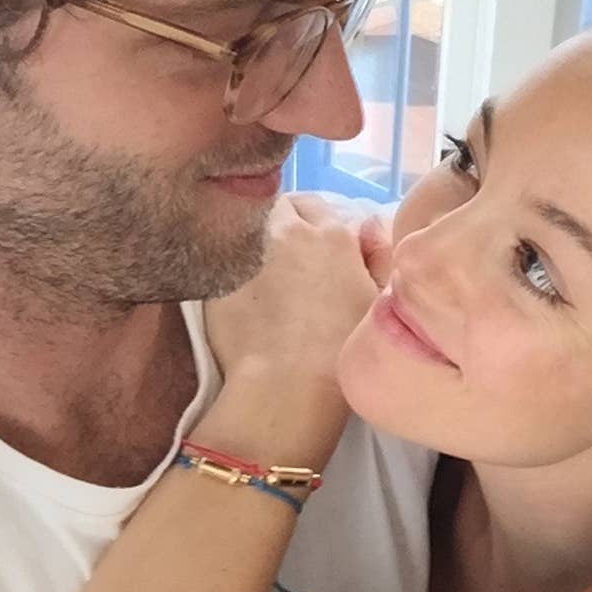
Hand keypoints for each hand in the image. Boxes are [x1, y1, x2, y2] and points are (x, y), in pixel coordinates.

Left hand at [204, 195, 383, 465]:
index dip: (319, 225)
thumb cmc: (342, 350)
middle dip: (287, 222)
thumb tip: (368, 228)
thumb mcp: (377, 302)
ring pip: (250, 225)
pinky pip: (223, 256)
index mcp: (331, 235)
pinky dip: (233, 265)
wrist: (285, 385)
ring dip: (259, 238)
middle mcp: (286, 232)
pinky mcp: (215, 274)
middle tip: (290, 253)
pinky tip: (242, 293)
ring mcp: (246, 250)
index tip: (319, 248)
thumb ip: (377, 258)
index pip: (321, 207)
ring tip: (264, 270)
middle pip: (283, 207)